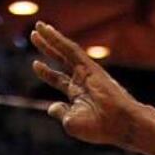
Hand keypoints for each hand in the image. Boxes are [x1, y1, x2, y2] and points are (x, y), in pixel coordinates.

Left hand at [31, 22, 141, 147]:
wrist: (119, 123)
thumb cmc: (100, 128)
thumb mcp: (72, 123)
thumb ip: (60, 112)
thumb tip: (51, 107)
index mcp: (78, 95)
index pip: (59, 79)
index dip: (46, 72)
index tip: (35, 64)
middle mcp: (82, 80)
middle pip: (60, 60)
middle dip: (47, 48)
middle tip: (34, 35)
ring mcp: (86, 72)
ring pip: (65, 51)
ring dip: (51, 38)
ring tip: (38, 26)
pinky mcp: (90, 67)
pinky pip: (71, 50)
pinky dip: (59, 40)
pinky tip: (48, 31)